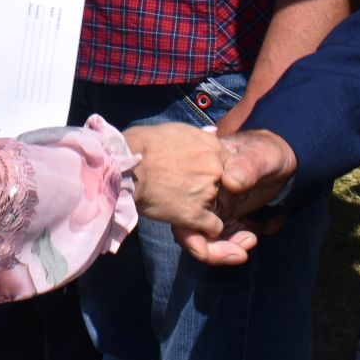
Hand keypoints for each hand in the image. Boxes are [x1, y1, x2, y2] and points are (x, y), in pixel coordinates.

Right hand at [123, 123, 249, 262]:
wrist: (127, 166)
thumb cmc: (143, 144)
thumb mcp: (176, 130)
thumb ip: (200, 135)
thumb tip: (213, 132)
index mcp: (213, 146)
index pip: (233, 164)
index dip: (221, 174)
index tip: (207, 177)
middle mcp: (215, 169)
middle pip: (228, 187)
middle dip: (215, 191)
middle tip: (194, 192)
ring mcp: (207, 192)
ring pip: (220, 207)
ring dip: (207, 208)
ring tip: (185, 203)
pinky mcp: (195, 214)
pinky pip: (214, 228)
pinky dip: (206, 229)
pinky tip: (192, 221)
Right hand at [175, 129, 298, 265]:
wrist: (280, 159)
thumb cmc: (268, 152)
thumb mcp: (261, 154)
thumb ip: (246, 165)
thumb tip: (230, 181)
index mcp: (201, 175)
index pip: (185, 208)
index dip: (196, 230)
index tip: (221, 234)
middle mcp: (201, 193)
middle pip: (191, 230)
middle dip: (212, 249)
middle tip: (240, 253)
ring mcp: (211, 206)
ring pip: (205, 237)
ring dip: (224, 248)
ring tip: (250, 240)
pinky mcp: (223, 215)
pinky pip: (219, 237)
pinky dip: (231, 243)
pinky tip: (251, 236)